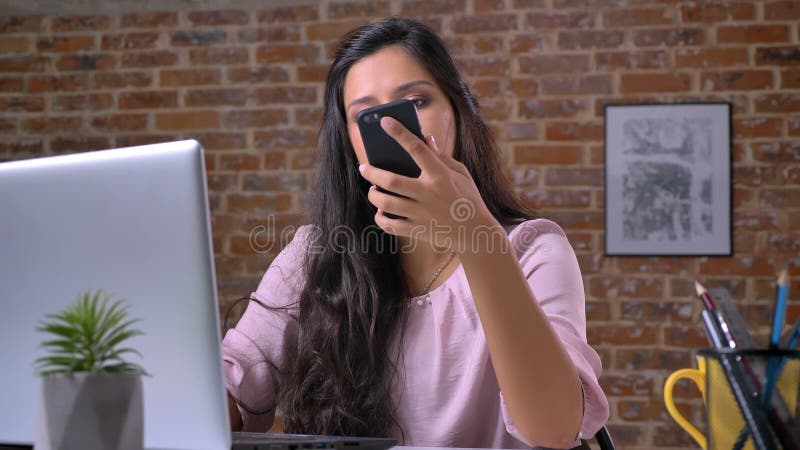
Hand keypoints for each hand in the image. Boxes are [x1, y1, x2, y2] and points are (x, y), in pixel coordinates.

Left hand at [358, 116, 500, 253]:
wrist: (475, 233)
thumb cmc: (467, 198)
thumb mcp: (460, 173)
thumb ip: (441, 156)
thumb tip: (425, 138)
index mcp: (441, 176)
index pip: (417, 149)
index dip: (400, 133)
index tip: (385, 121)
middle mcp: (429, 193)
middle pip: (392, 181)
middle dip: (373, 173)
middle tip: (364, 168)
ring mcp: (422, 213)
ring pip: (387, 203)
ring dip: (374, 195)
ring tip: (373, 190)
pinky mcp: (418, 230)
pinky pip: (391, 225)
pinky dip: (381, 218)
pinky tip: (380, 212)